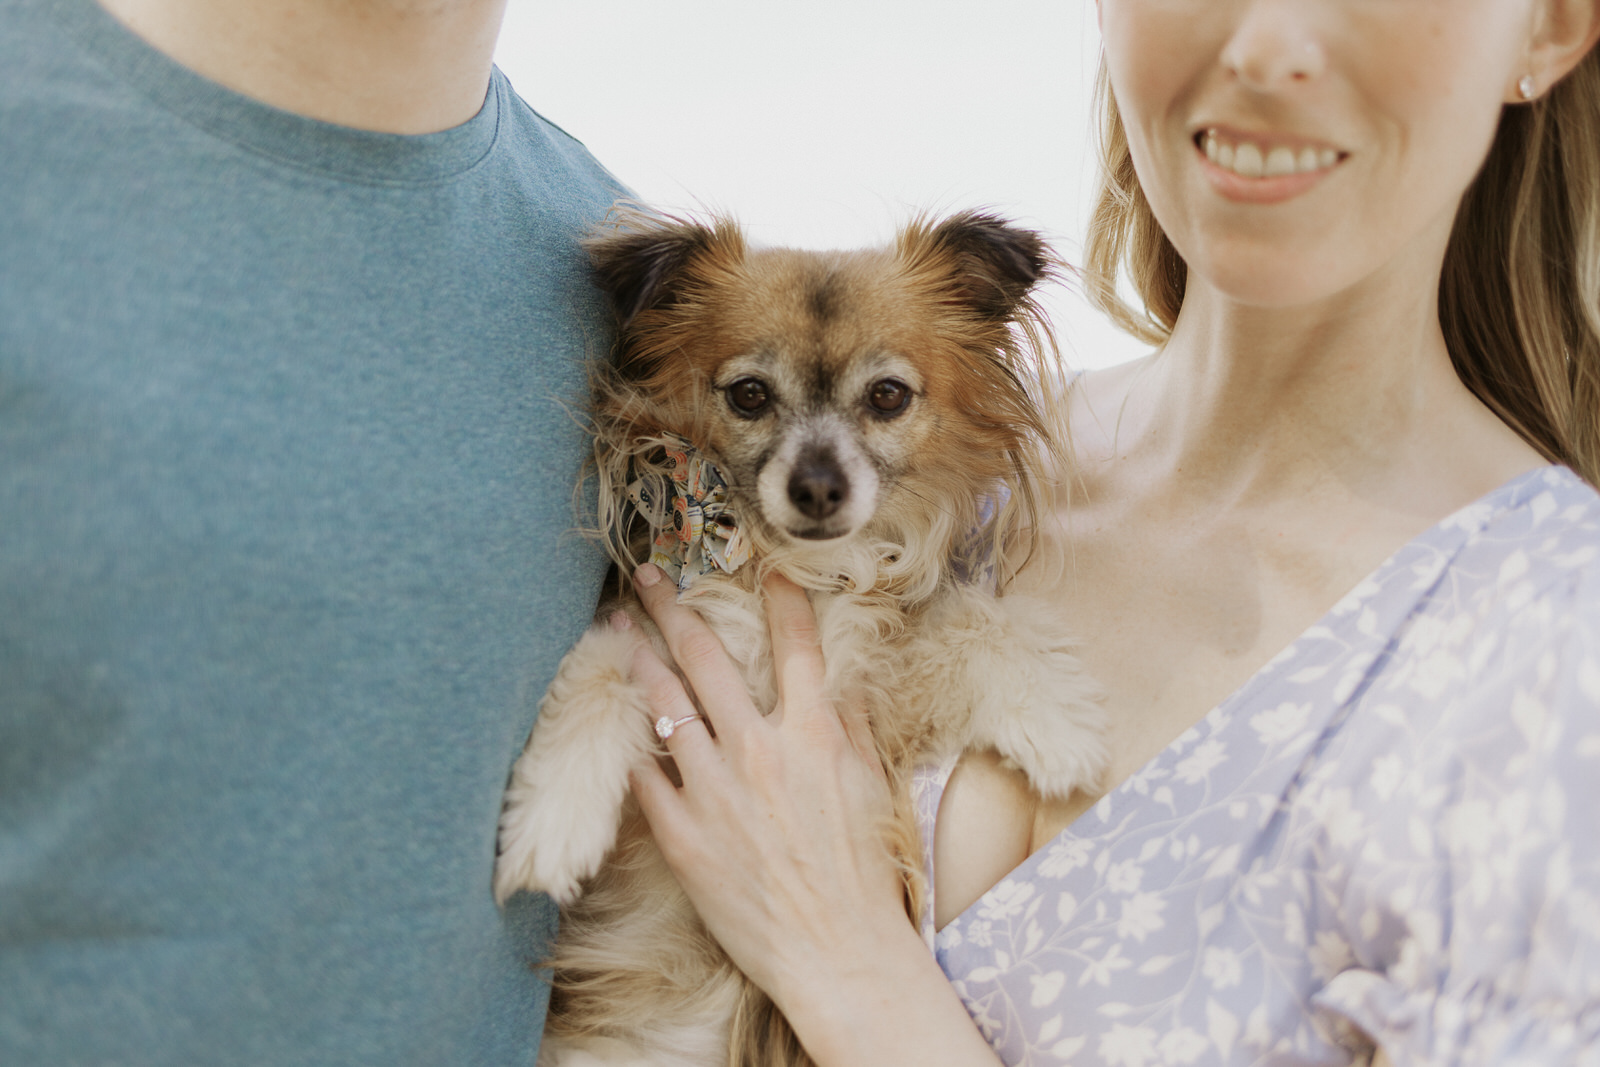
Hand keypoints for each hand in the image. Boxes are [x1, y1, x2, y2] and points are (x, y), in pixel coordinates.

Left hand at [626, 563, 904, 1010]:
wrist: (837, 951)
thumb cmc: (863, 874)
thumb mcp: (874, 788)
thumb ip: (854, 727)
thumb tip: (842, 681)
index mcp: (816, 735)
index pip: (795, 645)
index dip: (778, 598)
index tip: (763, 566)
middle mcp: (761, 750)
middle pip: (706, 656)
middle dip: (672, 607)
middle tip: (647, 578)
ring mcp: (716, 790)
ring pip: (663, 702)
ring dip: (636, 658)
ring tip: (617, 630)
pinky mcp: (682, 833)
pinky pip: (644, 773)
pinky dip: (631, 741)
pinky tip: (617, 716)